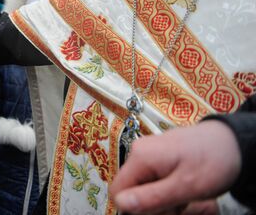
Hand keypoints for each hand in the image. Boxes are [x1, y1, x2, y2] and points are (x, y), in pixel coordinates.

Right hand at [110, 120, 240, 213]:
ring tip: (186, 199)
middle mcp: (139, 152)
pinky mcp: (157, 157)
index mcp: (140, 157)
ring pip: (143, 188)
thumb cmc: (213, 161)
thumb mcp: (185, 186)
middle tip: (180, 207)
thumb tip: (121, 203)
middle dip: (154, 204)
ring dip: (162, 199)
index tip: (163, 209)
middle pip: (132, 190)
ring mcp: (148, 154)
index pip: (118, 190)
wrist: (231, 142)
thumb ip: (152, 196)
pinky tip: (184, 190)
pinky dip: (167, 191)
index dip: (137, 206)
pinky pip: (153, 181)